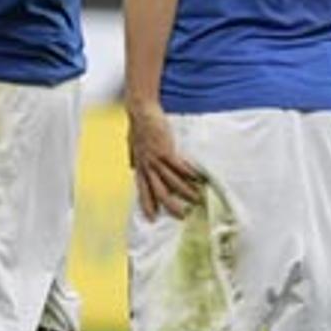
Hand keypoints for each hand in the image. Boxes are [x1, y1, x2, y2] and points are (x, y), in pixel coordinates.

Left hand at [127, 100, 203, 218]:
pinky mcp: (166, 150)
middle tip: (181, 216)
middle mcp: (147, 166)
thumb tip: (132, 166)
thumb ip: (133, 156)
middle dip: (170, 205)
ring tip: (196, 199)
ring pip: (172, 181)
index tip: (151, 218)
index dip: (147, 204)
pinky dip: (189, 174)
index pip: (142, 190)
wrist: (141, 111)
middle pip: (158, 191)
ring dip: (185, 192)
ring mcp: (156, 159)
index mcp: (139, 166)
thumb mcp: (132, 144)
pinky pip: (179, 167)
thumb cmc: (138, 126)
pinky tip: (198, 179)